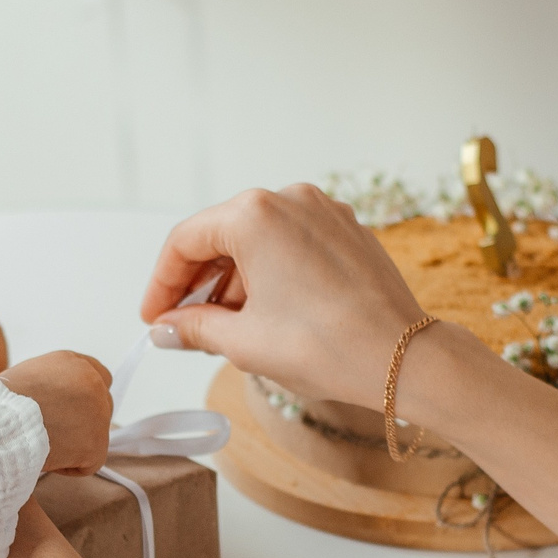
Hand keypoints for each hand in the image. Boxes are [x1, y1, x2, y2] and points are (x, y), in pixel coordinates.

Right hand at [1, 350, 113, 475]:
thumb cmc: (0, 404)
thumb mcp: (27, 377)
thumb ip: (53, 384)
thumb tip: (59, 403)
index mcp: (72, 362)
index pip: (98, 376)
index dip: (84, 396)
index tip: (72, 410)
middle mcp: (92, 382)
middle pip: (102, 406)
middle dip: (83, 421)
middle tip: (54, 431)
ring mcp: (98, 414)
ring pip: (94, 436)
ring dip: (73, 443)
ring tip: (41, 442)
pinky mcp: (96, 445)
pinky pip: (89, 463)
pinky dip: (69, 466)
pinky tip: (47, 457)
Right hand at [138, 186, 428, 407]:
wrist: (402, 359)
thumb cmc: (326, 346)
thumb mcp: (243, 341)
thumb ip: (193, 328)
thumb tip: (165, 330)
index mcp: (254, 215)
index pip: (185, 242)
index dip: (162, 284)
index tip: (155, 319)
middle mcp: (289, 199)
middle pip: (222, 236)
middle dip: (199, 283)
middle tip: (183, 326)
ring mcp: (324, 211)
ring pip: (259, 240)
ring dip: (235, 280)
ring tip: (226, 327)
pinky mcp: (348, 230)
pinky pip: (293, 244)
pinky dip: (271, 273)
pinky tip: (266, 312)